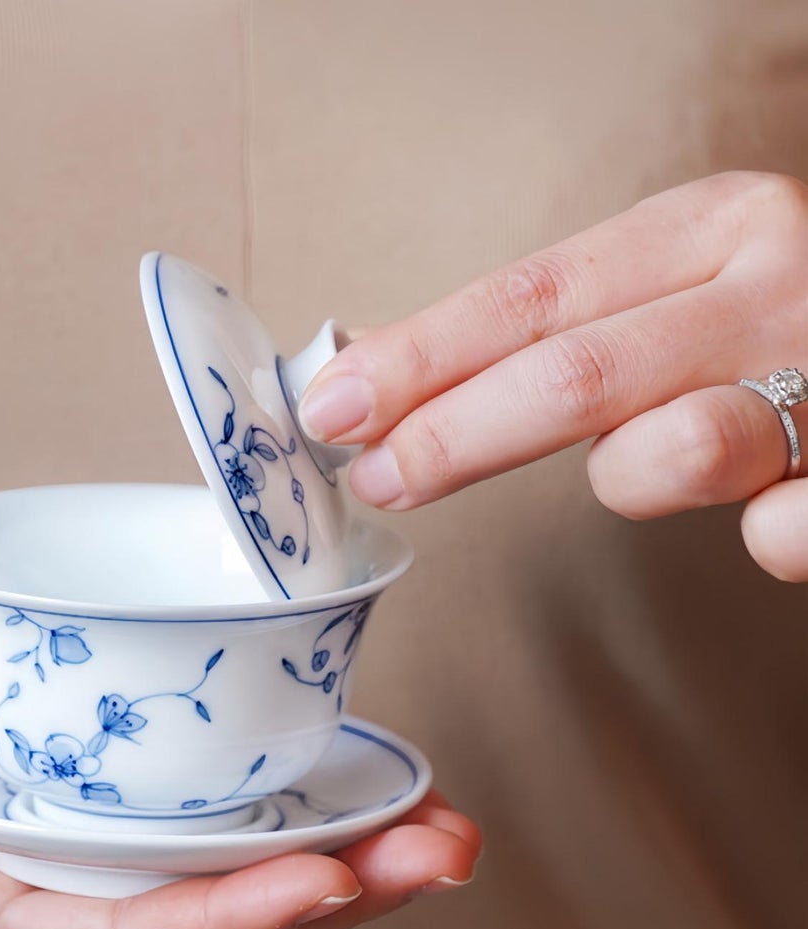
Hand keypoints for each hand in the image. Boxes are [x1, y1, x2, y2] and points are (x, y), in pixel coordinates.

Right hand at [0, 629, 479, 928]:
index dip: (236, 921)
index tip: (337, 881)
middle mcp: (67, 903)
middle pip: (222, 926)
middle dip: (340, 896)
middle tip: (450, 848)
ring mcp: (97, 851)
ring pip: (241, 874)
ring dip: (350, 855)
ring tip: (451, 821)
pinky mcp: (111, 791)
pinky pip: (217, 808)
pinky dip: (298, 795)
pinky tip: (374, 767)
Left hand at [298, 171, 807, 580]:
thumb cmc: (777, 325)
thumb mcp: (674, 286)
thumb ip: (548, 328)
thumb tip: (375, 372)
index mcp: (715, 227)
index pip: (533, 297)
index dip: (421, 357)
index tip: (329, 406)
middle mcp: (779, 286)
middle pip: (574, 373)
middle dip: (450, 436)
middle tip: (371, 478)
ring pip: (674, 453)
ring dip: (627, 476)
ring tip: (643, 461)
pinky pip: (782, 534)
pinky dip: (763, 536)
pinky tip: (770, 514)